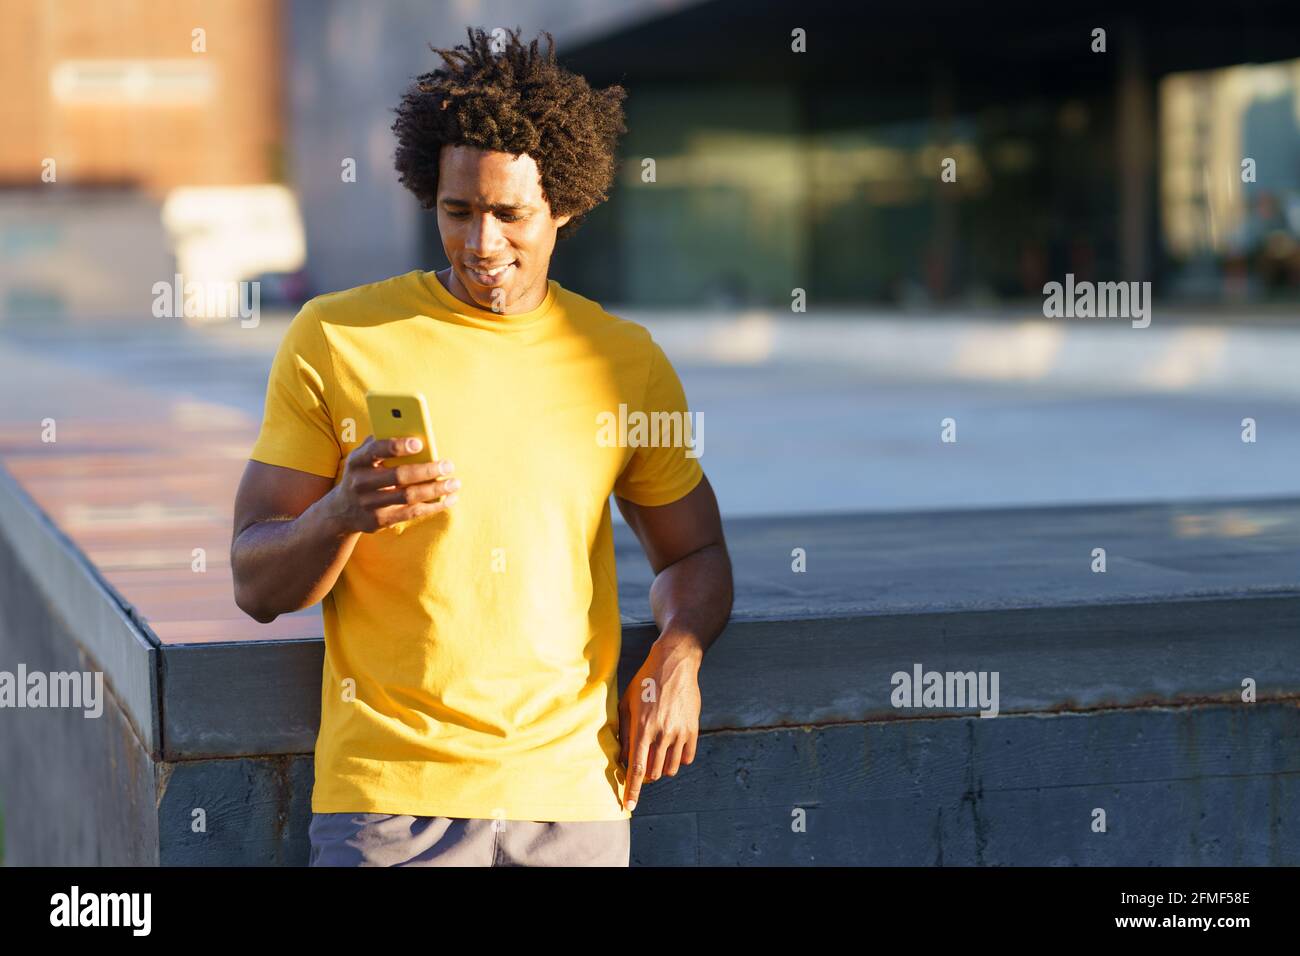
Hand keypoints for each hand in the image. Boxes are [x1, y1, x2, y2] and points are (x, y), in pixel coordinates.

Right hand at [325, 434, 458, 533]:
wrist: (342, 510)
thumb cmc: (363, 474)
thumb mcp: (363, 457)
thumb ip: (381, 442)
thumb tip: (411, 430)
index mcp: (357, 461)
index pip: (376, 450)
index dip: (397, 446)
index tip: (420, 442)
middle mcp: (360, 483)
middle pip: (398, 476)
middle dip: (427, 470)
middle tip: (449, 465)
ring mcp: (369, 504)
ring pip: (408, 497)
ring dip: (435, 490)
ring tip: (455, 483)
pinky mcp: (379, 521)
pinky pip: (411, 513)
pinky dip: (433, 506)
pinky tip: (449, 499)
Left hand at [618, 635, 701, 811]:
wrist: (674, 664)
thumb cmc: (645, 682)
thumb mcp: (627, 704)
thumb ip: (624, 733)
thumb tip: (622, 759)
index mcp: (643, 727)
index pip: (636, 767)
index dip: (632, 789)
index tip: (629, 805)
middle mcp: (662, 732)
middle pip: (653, 771)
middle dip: (646, 774)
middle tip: (642, 762)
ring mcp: (680, 732)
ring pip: (670, 768)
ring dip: (661, 768)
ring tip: (656, 753)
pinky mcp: (693, 729)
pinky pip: (686, 758)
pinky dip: (677, 759)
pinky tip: (671, 747)